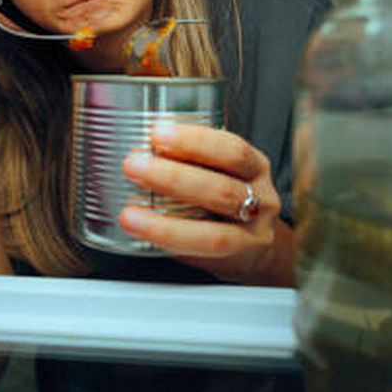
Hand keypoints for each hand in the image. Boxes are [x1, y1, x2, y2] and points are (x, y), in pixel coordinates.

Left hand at [119, 123, 287, 284]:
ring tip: (130, 214)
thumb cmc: (226, 202)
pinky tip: (145, 233)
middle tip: (133, 167)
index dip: (195, 141)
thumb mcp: (219, 171)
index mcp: (254, 166)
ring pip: (215, 230)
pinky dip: (171, 241)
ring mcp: (253, 232)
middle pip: (221, 188)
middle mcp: (261, 198)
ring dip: (166, 223)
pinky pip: (205, 251)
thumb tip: (136, 148)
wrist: (254, 245)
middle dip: (173, 178)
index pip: (232, 150)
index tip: (158, 134)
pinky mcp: (240, 256)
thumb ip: (188, 161)